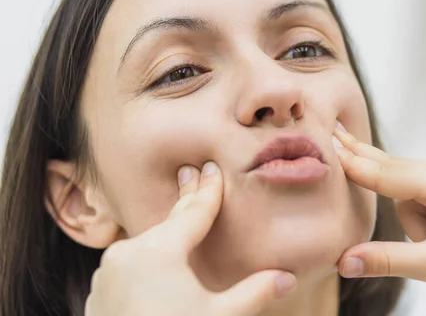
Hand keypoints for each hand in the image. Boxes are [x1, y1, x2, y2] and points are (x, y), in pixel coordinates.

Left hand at [85, 162, 295, 315]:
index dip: (209, 191)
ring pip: (147, 243)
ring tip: (179, 220)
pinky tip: (156, 263)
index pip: (194, 212)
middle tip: (191, 173)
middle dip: (185, 200)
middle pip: (168, 221)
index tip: (212, 169)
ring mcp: (109, 270)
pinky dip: (147, 258)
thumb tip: (288, 278)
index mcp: (161, 250)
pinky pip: (130, 263)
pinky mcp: (100, 289)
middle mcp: (130, 251)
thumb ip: (253, 294)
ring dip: (166, 234)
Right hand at [333, 127, 425, 314]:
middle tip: (332, 131)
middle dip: (366, 164)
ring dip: (406, 218)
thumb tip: (344, 261)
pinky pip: (414, 194)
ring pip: (403, 187)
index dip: (358, 164)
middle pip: (395, 170)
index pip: (393, 175)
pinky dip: (410, 211)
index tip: (329, 147)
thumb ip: (388, 260)